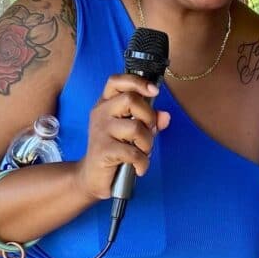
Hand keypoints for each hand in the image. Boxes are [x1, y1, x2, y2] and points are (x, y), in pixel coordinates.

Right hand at [75, 73, 170, 201]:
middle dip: (148, 117)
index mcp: (106, 104)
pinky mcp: (102, 150)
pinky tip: (140, 168)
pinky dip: (143, 162)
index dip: (137, 81)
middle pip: (130, 100)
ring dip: (147, 143)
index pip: (116, 81)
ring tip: (143, 153)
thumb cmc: (115, 150)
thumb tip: (165, 116)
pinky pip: (133, 152)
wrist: (93, 177)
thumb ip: (150, 121)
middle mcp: (101, 113)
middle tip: (149, 132)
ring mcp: (100, 131)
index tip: (154, 91)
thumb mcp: (134, 132)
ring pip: (135, 128)